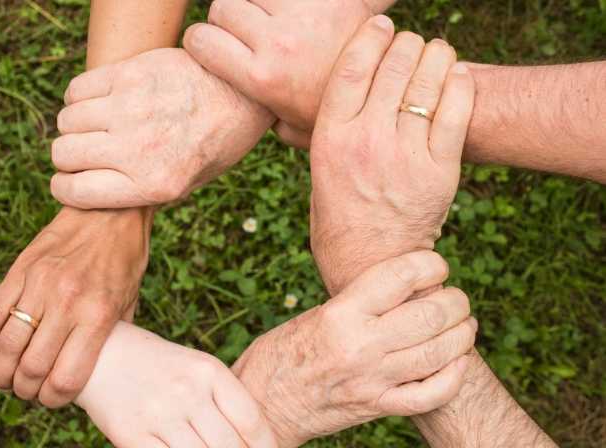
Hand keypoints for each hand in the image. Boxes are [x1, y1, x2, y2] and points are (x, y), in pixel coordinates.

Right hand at [0, 207, 151, 406]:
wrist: (111, 210)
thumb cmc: (125, 258)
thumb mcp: (129, 301)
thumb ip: (112, 336)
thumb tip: (97, 368)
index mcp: (98, 315)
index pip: (66, 378)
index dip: (54, 399)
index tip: (52, 399)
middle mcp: (67, 302)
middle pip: (31, 368)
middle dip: (25, 390)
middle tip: (27, 390)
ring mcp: (40, 284)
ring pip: (6, 346)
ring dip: (0, 373)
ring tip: (5, 379)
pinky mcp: (20, 270)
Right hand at [50, 48, 273, 208]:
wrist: (243, 94)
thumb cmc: (215, 143)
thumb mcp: (187, 184)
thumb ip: (141, 192)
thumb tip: (92, 194)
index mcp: (153, 185)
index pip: (75, 191)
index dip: (65, 188)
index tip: (70, 181)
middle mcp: (138, 149)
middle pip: (64, 154)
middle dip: (68, 157)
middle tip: (87, 152)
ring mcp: (132, 108)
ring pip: (67, 120)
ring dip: (75, 126)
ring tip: (97, 125)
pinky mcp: (130, 74)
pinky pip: (77, 89)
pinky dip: (79, 98)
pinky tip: (100, 102)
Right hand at [77, 322, 277, 447]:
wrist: (104, 355)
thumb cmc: (161, 365)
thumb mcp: (197, 368)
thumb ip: (224, 399)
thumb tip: (256, 440)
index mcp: (208, 371)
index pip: (251, 421)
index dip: (267, 447)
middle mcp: (186, 391)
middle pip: (230, 446)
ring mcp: (159, 415)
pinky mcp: (132, 435)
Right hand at [183, 1, 397, 147]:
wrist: (388, 85)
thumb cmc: (336, 112)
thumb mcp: (296, 128)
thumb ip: (265, 120)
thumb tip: (247, 118)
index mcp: (261, 78)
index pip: (200, 40)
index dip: (200, 41)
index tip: (210, 46)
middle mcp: (277, 43)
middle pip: (223, 8)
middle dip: (226, 18)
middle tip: (242, 32)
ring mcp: (301, 14)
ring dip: (253, 2)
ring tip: (267, 19)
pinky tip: (289, 12)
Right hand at [233, 251, 476, 446]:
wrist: (263, 403)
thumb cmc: (283, 352)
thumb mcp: (316, 314)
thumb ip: (360, 303)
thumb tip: (407, 287)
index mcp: (340, 314)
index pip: (401, 276)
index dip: (430, 264)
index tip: (436, 265)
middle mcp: (359, 346)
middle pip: (430, 314)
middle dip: (456, 301)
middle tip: (456, 298)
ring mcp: (372, 380)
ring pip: (439, 352)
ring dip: (462, 335)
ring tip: (464, 325)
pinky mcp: (377, 407)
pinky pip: (431, 394)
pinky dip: (454, 376)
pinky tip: (457, 362)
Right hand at [309, 17, 474, 293]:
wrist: (370, 263)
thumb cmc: (338, 215)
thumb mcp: (317, 169)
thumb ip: (322, 130)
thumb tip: (326, 92)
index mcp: (330, 138)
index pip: (352, 67)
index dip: (370, 36)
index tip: (381, 24)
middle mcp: (366, 141)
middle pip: (393, 66)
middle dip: (406, 43)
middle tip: (411, 42)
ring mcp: (405, 156)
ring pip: (427, 82)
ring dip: (435, 56)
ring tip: (436, 52)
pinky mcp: (439, 171)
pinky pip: (456, 111)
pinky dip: (459, 84)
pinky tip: (456, 75)